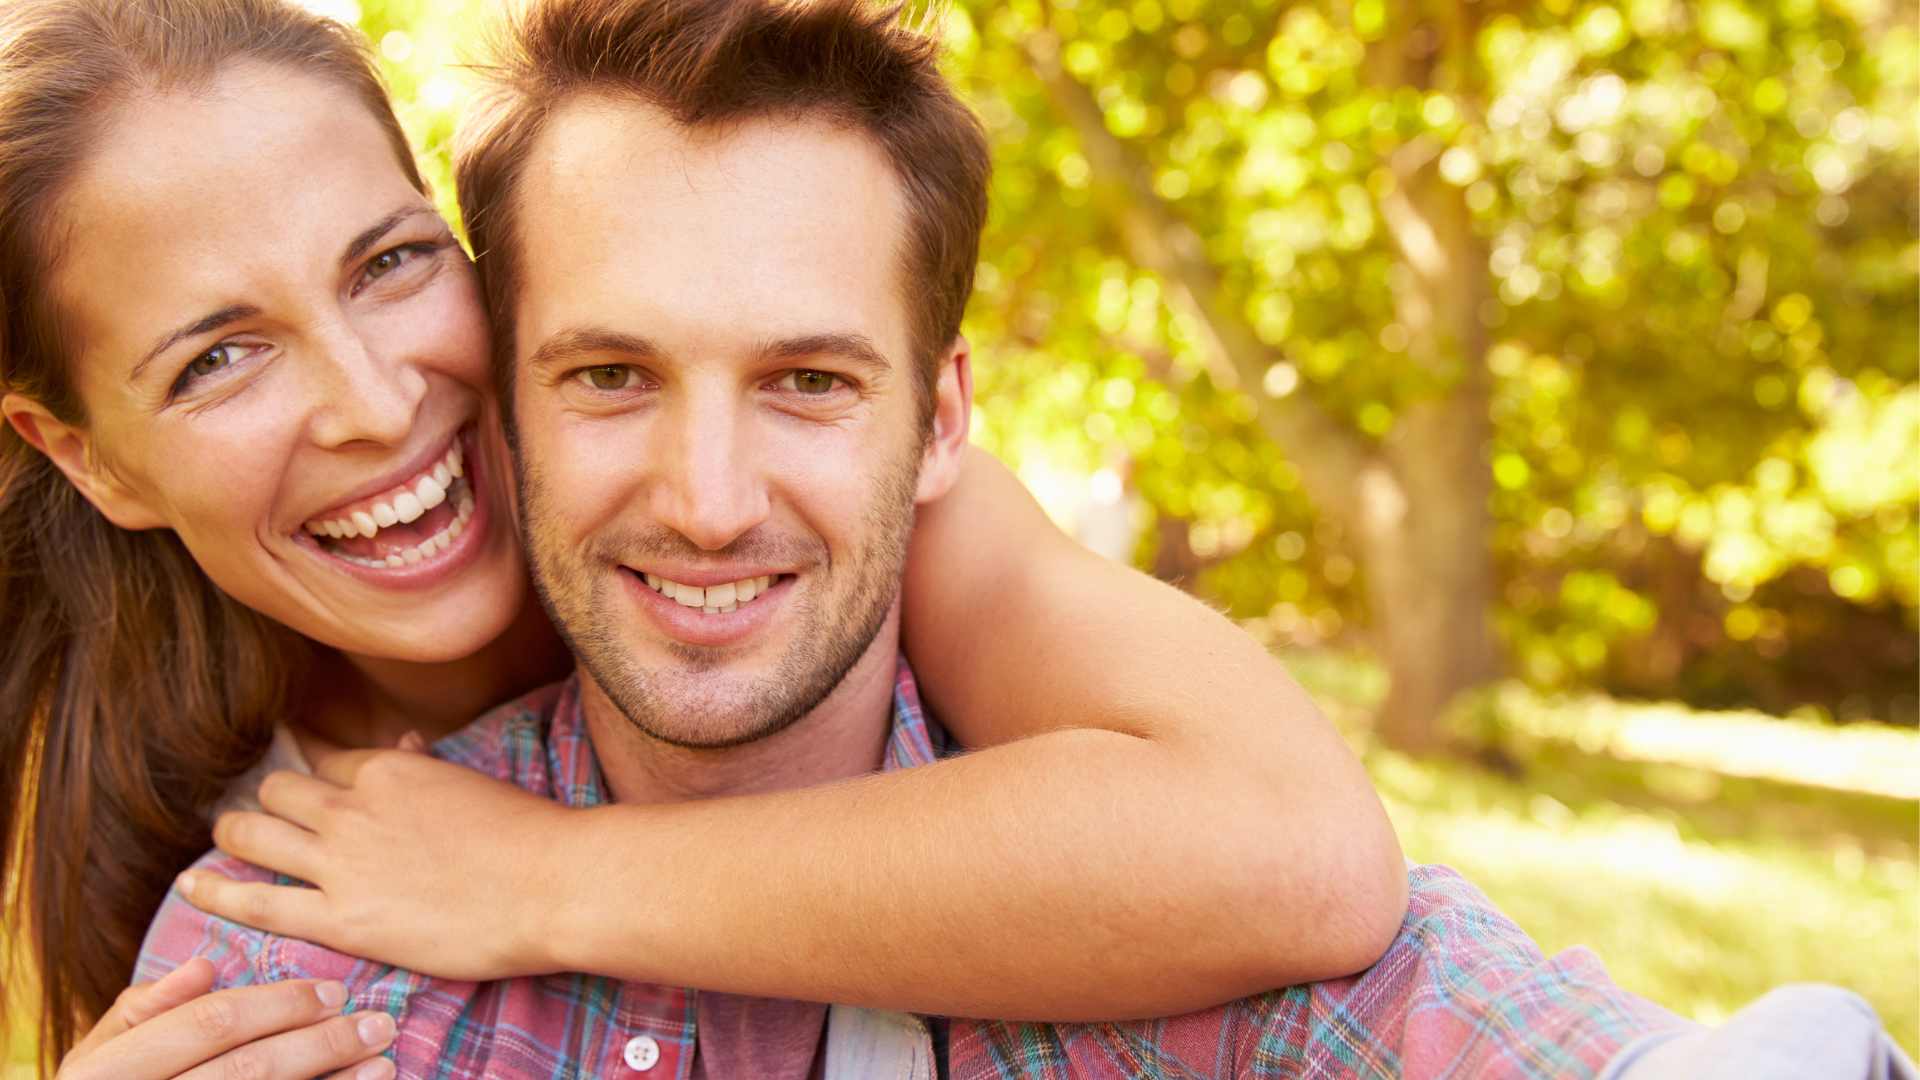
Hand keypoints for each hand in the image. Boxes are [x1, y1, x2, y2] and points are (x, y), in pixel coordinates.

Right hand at [58, 957, 395, 1079]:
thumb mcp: (100, 1053)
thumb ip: (144, 1011)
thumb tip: (206, 967)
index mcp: (110, 1068)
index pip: (209, 1023)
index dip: (276, 1005)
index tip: (334, 991)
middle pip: (248, 1069)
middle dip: (321, 1045)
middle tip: (379, 1025)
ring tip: (382, 1065)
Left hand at [178, 740, 573, 980]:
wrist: (552, 884)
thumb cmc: (527, 833)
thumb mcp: (470, 782)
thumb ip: (423, 763)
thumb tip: (400, 739)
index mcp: (388, 768)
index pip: (325, 757)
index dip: (308, 764)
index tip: (295, 771)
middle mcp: (352, 807)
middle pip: (278, 788)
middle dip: (265, 798)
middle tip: (258, 811)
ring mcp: (341, 862)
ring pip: (253, 832)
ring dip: (233, 832)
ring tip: (224, 838)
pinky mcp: (341, 918)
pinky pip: (257, 902)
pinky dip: (217, 891)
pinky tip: (192, 884)